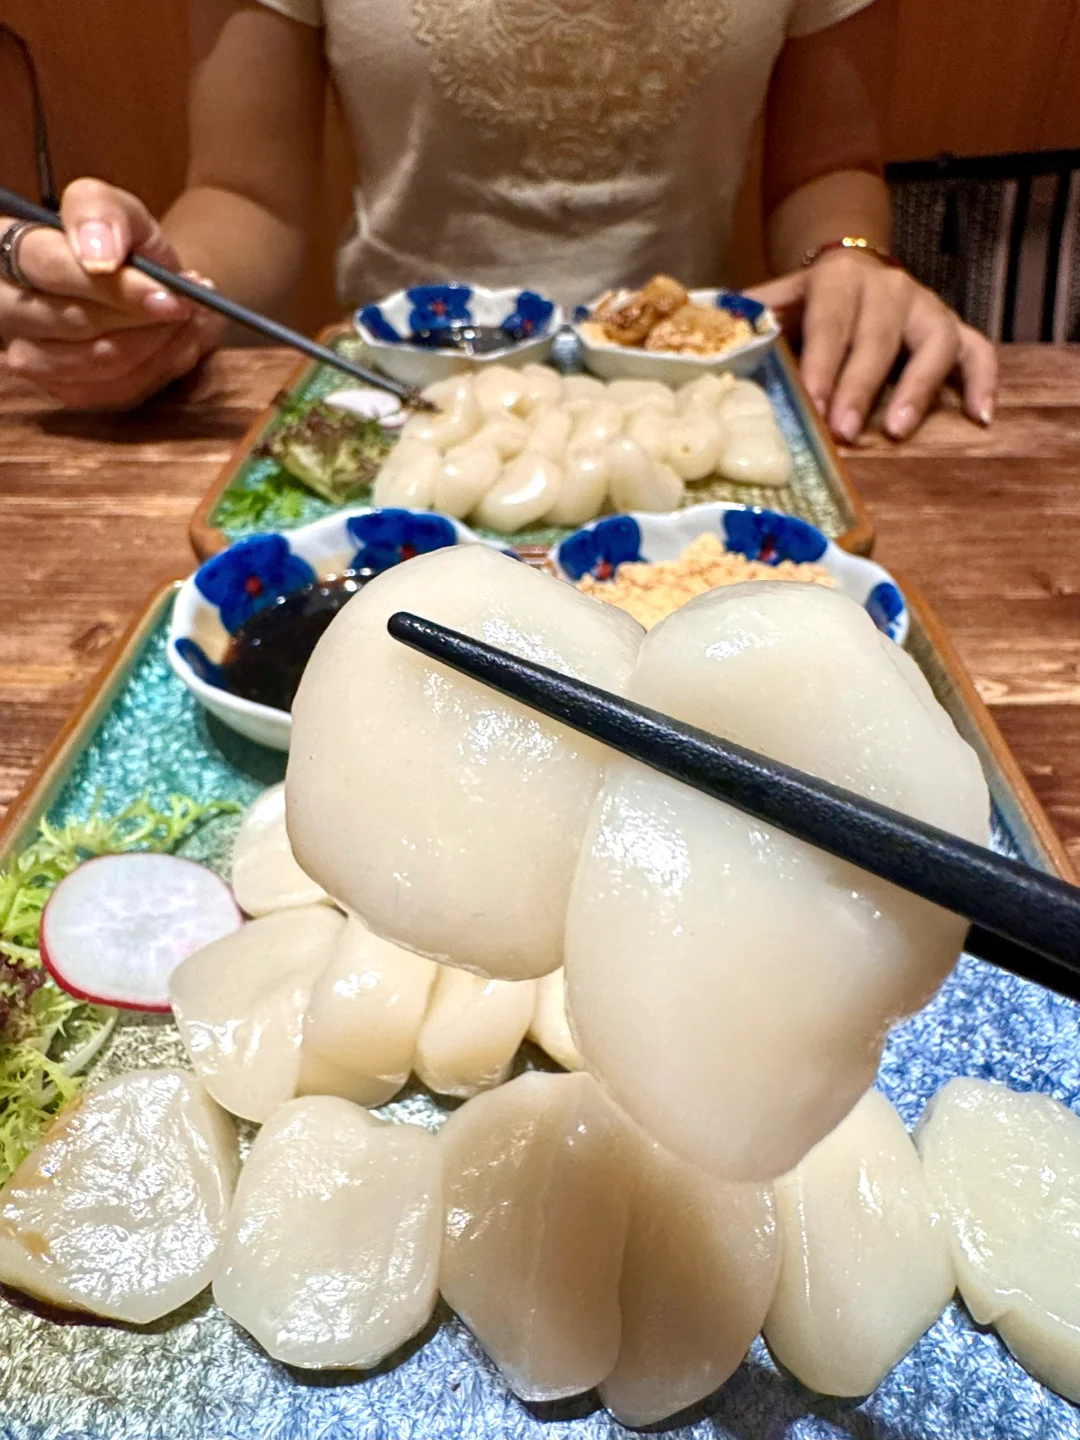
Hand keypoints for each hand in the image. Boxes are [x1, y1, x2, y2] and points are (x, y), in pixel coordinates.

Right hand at [0, 178, 223, 409]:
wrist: (145, 286)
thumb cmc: (123, 244)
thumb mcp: (118, 210)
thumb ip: (102, 212)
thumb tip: (99, 255)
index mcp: (8, 248)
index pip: (49, 267)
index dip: (110, 284)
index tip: (168, 294)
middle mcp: (7, 306)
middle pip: (76, 321)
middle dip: (144, 314)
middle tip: (190, 301)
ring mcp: (30, 355)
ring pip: (102, 360)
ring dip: (159, 341)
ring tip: (189, 315)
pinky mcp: (64, 390)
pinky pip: (119, 388)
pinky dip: (161, 365)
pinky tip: (178, 340)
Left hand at [746, 251, 997, 441]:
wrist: (850, 270)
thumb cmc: (807, 304)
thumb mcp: (776, 301)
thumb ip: (748, 320)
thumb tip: (704, 338)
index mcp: (840, 280)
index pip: (832, 324)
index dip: (822, 365)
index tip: (812, 406)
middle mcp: (891, 287)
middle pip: (880, 338)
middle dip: (860, 388)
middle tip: (844, 433)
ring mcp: (927, 307)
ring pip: (936, 343)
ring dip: (918, 388)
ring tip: (898, 431)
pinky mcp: (954, 328)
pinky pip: (978, 350)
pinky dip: (984, 380)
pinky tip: (980, 417)